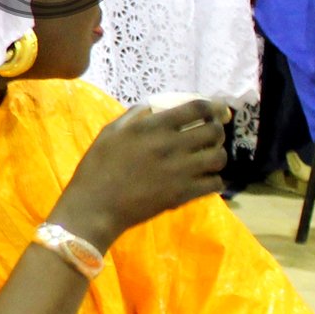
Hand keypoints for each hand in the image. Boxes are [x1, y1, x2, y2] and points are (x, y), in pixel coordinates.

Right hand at [51, 97, 229, 250]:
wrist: (95, 206)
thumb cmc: (97, 168)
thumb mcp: (110, 132)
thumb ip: (134, 115)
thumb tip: (155, 106)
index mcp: (151, 127)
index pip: (196, 108)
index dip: (214, 106)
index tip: (219, 110)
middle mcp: (170, 145)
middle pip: (214, 131)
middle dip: (218, 130)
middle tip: (211, 135)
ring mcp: (179, 171)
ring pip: (219, 158)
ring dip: (217, 156)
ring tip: (207, 159)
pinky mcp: (183, 194)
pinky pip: (214, 183)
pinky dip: (214, 180)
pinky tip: (204, 180)